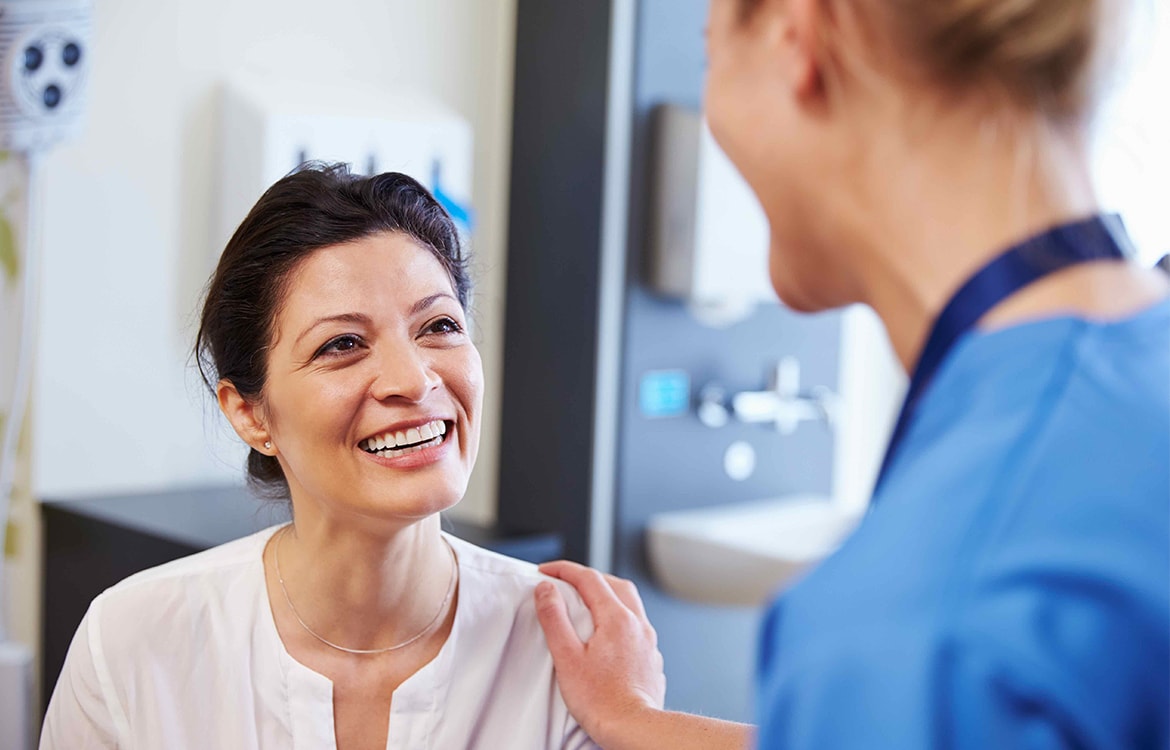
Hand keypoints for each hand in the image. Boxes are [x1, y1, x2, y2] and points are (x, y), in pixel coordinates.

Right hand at [534, 560, 666, 744]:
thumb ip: (555, 618)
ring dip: (608, 594)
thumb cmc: (600, 700)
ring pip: (630, 602)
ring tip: (587, 601)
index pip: (589, 578)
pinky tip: (608, 632)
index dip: (564, 570)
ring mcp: (648, 641)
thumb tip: (546, 589)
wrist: (634, 728)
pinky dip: (619, 616)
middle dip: (589, 576)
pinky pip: (637, 624)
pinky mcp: (651, 657)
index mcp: (616, 618)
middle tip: (566, 581)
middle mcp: (637, 624)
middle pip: (615, 584)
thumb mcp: (567, 656)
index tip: (546, 571)